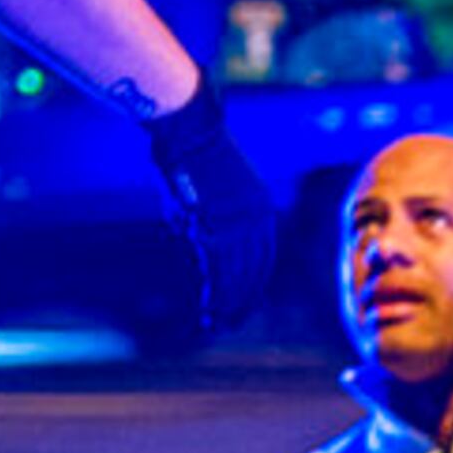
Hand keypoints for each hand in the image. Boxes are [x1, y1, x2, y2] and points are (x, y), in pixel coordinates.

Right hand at [145, 80, 279, 333]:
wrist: (189, 127)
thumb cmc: (193, 152)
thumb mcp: (215, 189)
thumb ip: (218, 219)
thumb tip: (203, 244)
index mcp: (261, 210)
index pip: (263, 258)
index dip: (254, 284)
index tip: (244, 303)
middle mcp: (256, 220)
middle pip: (254, 272)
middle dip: (243, 301)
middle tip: (230, 324)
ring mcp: (236, 224)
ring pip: (238, 277)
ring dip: (229, 304)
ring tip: (219, 325)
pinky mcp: (213, 226)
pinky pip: (218, 270)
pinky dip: (216, 294)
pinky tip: (210, 310)